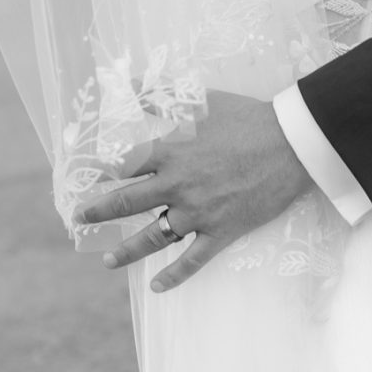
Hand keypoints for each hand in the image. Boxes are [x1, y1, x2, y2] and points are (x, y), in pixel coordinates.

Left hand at [76, 91, 311, 291]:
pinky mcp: (222, 231)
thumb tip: (128, 84)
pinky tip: (158, 287)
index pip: (123, 165)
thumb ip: (160, 95)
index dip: (100, 171)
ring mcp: (198, 213)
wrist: (290, 144)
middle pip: (127, 203)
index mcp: (170, 154)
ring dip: (127, 251)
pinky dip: (174, 275)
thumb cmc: (246, 118)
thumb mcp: (200, 100)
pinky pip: (193, 260)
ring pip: (153, 237)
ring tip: (107, 261)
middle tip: (80, 219)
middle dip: (99, 212)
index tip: (84, 177)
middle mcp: (177, 186)